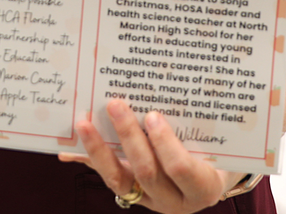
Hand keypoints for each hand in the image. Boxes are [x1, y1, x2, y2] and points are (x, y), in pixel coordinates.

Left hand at [59, 99, 242, 212]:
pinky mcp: (133, 196)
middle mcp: (176, 201)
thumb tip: (183, 85)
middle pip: (148, 171)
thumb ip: (201, 123)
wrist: (211, 183)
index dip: (165, 143)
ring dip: (100, 150)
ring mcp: (152, 201)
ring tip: (84, 124)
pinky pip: (109, 178)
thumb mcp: (217, 144)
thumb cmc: (218, 156)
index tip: (153, 115)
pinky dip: (88, 162)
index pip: (181, 168)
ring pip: (121, 180)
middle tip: (116, 105)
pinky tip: (67, 149)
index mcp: (203, 187)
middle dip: (129, 137)